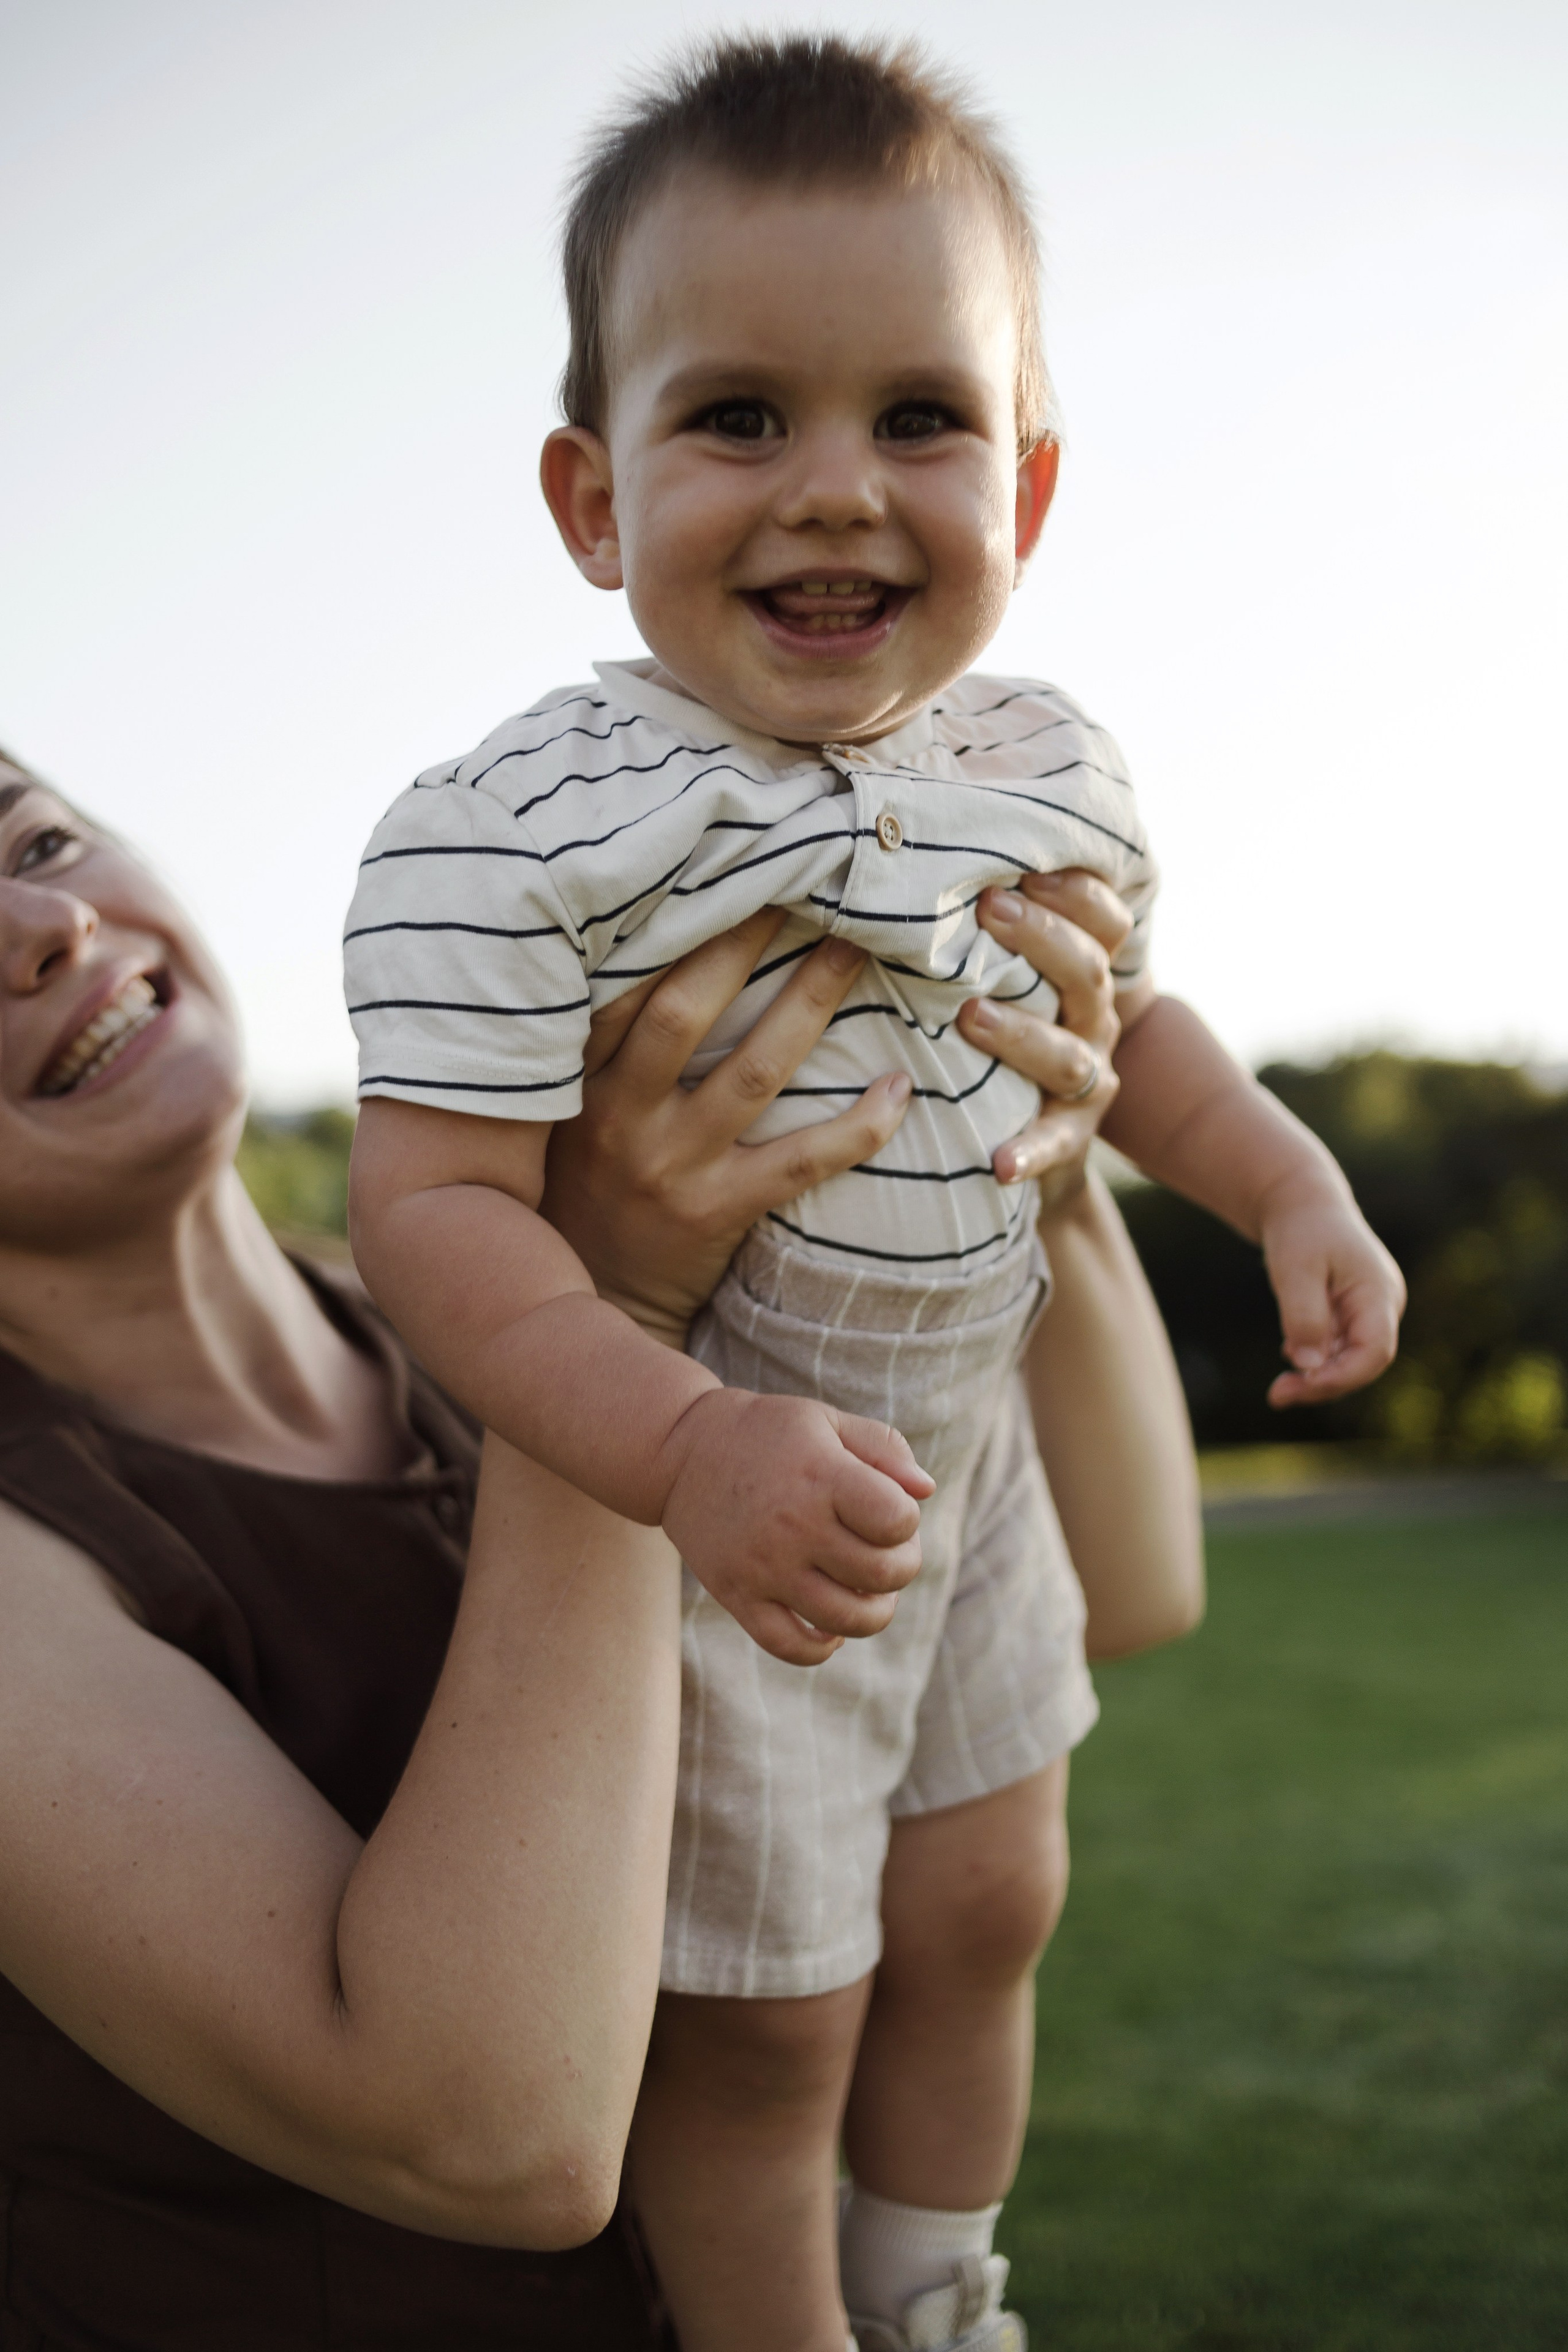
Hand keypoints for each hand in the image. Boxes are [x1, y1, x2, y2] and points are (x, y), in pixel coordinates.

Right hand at [542, 911, 911, 1341]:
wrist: (595, 1297)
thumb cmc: (589, 1180)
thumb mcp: (565, 1108)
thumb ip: (593, 1041)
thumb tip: (633, 937)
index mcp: (578, 1078)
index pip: (621, 983)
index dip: (670, 921)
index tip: (719, 862)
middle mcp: (619, 1115)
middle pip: (684, 1010)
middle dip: (743, 941)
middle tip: (805, 881)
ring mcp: (672, 1165)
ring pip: (753, 1071)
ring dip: (810, 1003)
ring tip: (858, 949)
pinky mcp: (718, 1211)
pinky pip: (800, 1161)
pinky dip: (856, 1126)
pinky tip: (899, 1089)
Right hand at [657, 1391, 934, 1666]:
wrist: (679, 1453)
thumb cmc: (766, 1433)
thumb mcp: (826, 1421)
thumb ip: (884, 1448)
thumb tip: (925, 1491)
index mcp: (821, 1476)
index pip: (896, 1521)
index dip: (907, 1520)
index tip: (890, 1510)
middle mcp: (792, 1527)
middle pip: (881, 1575)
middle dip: (902, 1566)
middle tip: (886, 1550)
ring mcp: (763, 1568)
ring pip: (846, 1621)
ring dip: (874, 1612)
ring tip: (867, 1590)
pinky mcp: (737, 1596)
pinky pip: (791, 1647)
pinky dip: (822, 1647)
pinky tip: (830, 1627)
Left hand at [959, 869, 1129, 1202]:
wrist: (1030, 1135)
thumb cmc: (1001, 1025)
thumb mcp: (1007, 972)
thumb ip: (989, 923)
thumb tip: (927, 851)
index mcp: (1085, 973)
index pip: (1104, 921)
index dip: (1076, 891)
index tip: (1025, 865)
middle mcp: (1094, 1021)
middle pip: (1087, 973)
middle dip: (1042, 937)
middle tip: (987, 909)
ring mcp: (1088, 1082)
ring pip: (1068, 1056)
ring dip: (1021, 1034)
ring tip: (971, 1016)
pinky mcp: (1070, 1139)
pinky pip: (1054, 1146)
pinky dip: (1029, 1152)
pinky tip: (1000, 1161)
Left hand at [1259, 1177, 1406, 1406]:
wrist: (1299, 1203)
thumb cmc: (1299, 1231)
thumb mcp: (1295, 1270)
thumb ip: (1304, 1317)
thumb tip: (1309, 1367)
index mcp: (1379, 1292)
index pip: (1375, 1352)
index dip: (1341, 1377)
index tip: (1301, 1384)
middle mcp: (1383, 1305)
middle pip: (1363, 1363)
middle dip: (1323, 1385)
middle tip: (1277, 1396)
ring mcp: (1371, 1310)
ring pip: (1351, 1360)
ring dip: (1317, 1377)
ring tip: (1279, 1388)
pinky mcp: (1353, 1314)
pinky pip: (1340, 1348)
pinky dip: (1316, 1360)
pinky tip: (1289, 1354)